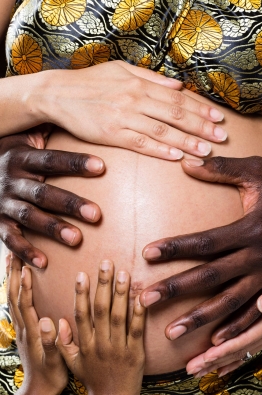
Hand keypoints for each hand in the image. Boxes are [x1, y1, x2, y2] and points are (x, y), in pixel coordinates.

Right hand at [0, 128, 103, 267]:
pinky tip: (43, 263)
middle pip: (43, 192)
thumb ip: (44, 130)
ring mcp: (3, 202)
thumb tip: (80, 113)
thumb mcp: (21, 137)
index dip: (75, 163)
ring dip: (53, 228)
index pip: (51, 159)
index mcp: (21, 156)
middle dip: (70, 204)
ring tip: (77, 239)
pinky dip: (24, 251)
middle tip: (97, 214)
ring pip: (29, 216)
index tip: (102, 167)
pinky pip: (9, 239)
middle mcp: (11, 179)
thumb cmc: (8, 153)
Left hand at [7, 253, 67, 394]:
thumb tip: (49, 321)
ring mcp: (23, 329)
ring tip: (13, 261)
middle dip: (13, 275)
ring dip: (11, 279)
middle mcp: (25, 328)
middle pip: (14, 297)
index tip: (26, 266)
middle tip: (14, 253)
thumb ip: (52, 342)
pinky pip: (17, 305)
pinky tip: (19, 282)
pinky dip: (16, 290)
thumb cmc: (51, 377)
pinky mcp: (25, 331)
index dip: (24, 285)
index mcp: (33, 332)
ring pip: (13, 299)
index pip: (25, 304)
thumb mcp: (55, 362)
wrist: (38, 392)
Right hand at [43, 61, 226, 160]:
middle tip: (221, 137)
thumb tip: (177, 86)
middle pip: (175, 115)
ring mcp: (124, 118)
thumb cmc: (91, 82)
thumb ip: (150, 78)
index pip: (177, 98)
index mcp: (140, 84)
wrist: (58, 94)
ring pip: (162, 131)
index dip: (200, 109)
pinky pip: (141, 144)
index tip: (218, 118)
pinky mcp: (112, 134)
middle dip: (201, 127)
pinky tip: (176, 157)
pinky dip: (160, 150)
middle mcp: (135, 100)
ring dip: (186, 142)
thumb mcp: (121, 70)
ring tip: (206, 151)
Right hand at [56, 260, 145, 394]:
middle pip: (101, 310)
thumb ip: (64, 342)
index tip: (82, 274)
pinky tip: (142, 297)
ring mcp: (118, 348)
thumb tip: (58, 320)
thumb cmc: (92, 379)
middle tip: (106, 263)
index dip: (81, 294)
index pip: (81, 314)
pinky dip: (139, 314)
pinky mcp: (135, 354)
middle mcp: (100, 344)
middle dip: (103, 285)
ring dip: (121, 294)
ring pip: (119, 317)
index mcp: (85, 344)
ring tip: (124, 273)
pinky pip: (137, 330)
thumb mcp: (72, 363)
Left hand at [140, 156, 261, 343]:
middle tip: (145, 301)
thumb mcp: (260, 171)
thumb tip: (186, 162)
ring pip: (230, 303)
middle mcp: (259, 257)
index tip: (147, 254)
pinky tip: (216, 342)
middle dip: (176, 289)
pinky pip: (258, 314)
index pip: (205, 242)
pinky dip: (237, 329)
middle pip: (210, 277)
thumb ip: (222, 168)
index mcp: (250, 229)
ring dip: (200, 319)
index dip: (175, 248)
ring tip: (171, 333)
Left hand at [186, 272, 261, 376]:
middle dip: (214, 360)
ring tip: (197, 370)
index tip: (205, 356)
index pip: (245, 339)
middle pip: (238, 349)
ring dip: (218, 361)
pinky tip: (220, 368)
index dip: (225, 350)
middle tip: (191, 369)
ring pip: (241, 350)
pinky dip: (234, 358)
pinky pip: (248, 347)